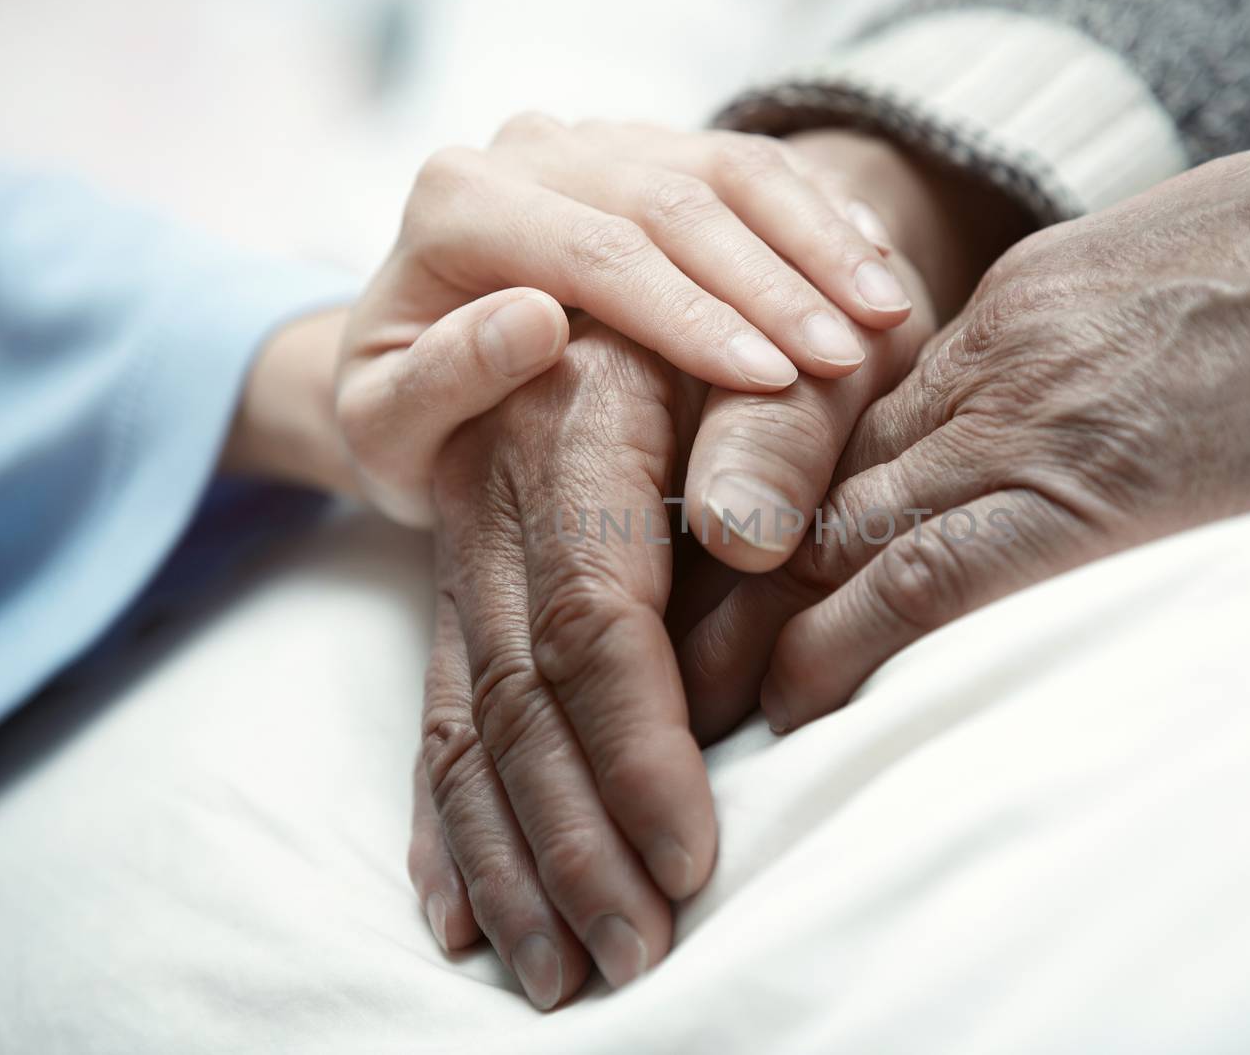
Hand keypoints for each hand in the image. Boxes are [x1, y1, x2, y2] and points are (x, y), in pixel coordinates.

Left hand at [335, 116, 917, 524]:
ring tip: (886, 313)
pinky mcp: (655, 154)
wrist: (413, 363)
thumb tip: (531, 321)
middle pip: (673, 202)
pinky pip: (752, 166)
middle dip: (770, 284)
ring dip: (815, 242)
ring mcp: (600, 144)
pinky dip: (818, 215)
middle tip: (846, 360)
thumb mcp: (385, 428)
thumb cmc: (403, 418)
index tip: (770, 384)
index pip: (597, 251)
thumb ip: (439, 380)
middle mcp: (530, 150)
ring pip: (726, 168)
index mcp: (457, 203)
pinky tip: (873, 267)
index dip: (691, 316)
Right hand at [398, 126, 1014, 1001]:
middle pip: (518, 692)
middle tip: (633, 956)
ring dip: (510, 860)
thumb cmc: (786, 327)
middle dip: (573, 840)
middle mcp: (499, 491)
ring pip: (469, 722)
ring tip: (556, 974)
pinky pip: (442, 716)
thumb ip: (779, 433)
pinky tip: (461, 911)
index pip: (594, 616)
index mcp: (576, 424)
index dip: (637, 746)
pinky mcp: (470, 592)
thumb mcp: (808, 351)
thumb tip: (741, 533)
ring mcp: (471, 548)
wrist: (689, 275)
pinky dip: (450, 822)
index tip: (692, 856)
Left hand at [680, 95, 1249, 735]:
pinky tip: (797, 702)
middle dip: (721, 572)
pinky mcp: (1084, 495)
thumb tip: (1016, 428)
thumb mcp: (1146, 282)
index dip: (761, 508)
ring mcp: (1024, 427)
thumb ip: (1056, 353)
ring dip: (755, 624)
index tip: (699, 570)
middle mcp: (982, 371)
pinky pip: (929, 578)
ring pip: (841, 530)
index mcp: (1000, 317)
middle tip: (639, 647)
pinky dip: (848, 643)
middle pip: (812, 479)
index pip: (843, 427)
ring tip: (685, 703)